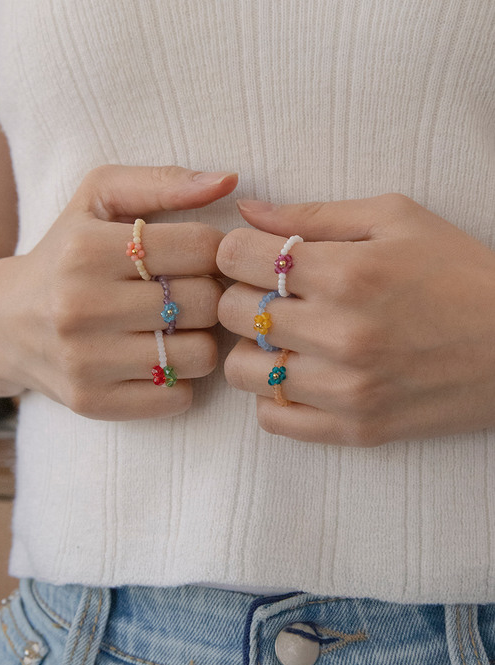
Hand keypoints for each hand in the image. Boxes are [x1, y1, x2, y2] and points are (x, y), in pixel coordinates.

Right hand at [0, 165, 237, 419]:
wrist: (4, 323)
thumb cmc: (66, 253)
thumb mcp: (98, 199)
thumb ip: (162, 182)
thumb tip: (229, 180)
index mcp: (87, 249)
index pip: (201, 247)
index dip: (213, 250)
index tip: (196, 256)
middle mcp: (81, 307)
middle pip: (204, 303)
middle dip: (207, 295)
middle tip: (187, 293)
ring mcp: (85, 361)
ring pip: (200, 355)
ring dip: (199, 340)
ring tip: (174, 327)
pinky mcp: (92, 402)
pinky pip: (179, 397)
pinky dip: (180, 379)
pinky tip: (158, 359)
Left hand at [217, 193, 494, 445]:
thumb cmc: (459, 272)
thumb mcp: (396, 218)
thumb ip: (314, 214)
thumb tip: (247, 210)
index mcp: (347, 272)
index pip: (235, 257)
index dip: (236, 251)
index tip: (255, 256)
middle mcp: (340, 334)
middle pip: (231, 313)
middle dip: (242, 295)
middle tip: (272, 295)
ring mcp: (346, 389)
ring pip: (243, 372)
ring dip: (254, 350)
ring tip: (285, 338)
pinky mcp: (356, 429)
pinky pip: (273, 419)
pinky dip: (273, 396)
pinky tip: (299, 375)